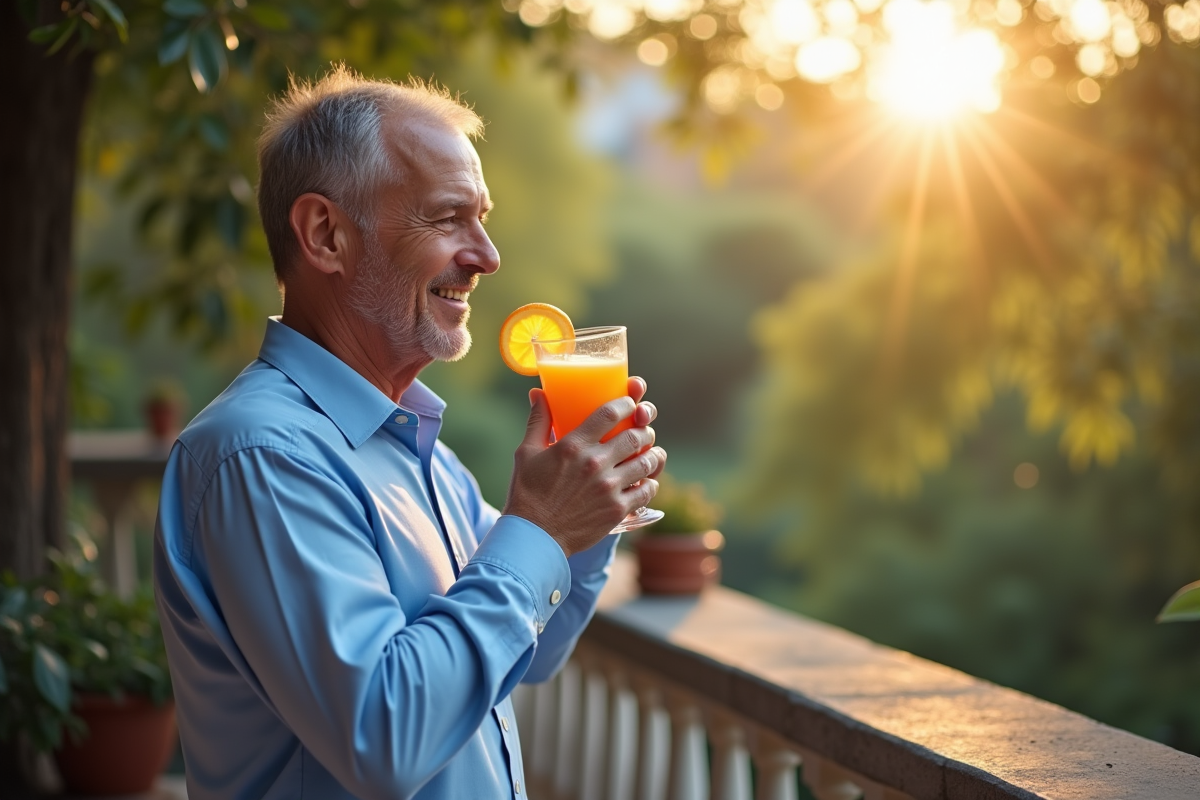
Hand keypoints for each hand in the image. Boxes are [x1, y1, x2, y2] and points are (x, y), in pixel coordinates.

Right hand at [503, 380, 666, 556]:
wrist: (535, 537)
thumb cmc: (527, 493)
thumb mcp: (526, 453)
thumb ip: (538, 421)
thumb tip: (538, 393)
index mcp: (573, 445)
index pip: (610, 413)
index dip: (626, 403)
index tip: (630, 403)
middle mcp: (594, 463)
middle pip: (634, 435)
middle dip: (644, 429)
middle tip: (643, 430)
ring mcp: (608, 488)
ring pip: (646, 462)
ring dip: (653, 455)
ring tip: (652, 454)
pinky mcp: (617, 510)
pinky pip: (647, 491)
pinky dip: (650, 483)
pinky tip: (647, 480)